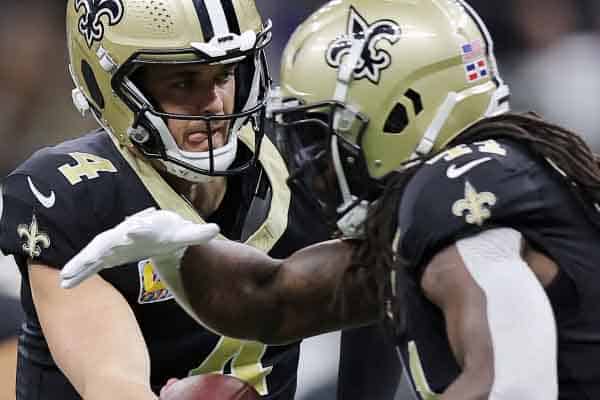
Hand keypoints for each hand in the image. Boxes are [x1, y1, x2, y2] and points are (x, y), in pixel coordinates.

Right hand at [60, 208, 218, 288]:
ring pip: (94, 253)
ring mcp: (114, 245)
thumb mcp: (185, 233)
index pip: (140, 228)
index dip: (136, 230)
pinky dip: (81, 272)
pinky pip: (92, 264)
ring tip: (66, 279)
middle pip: (108, 241)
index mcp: (145, 228)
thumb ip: (198, 234)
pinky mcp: (108, 255)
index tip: (130, 232)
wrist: (159, 233)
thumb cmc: (171, 231)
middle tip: (85, 261)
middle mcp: (125, 234)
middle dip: (96, 251)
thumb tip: (216, 230)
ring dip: (81, 265)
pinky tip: (67, 284)